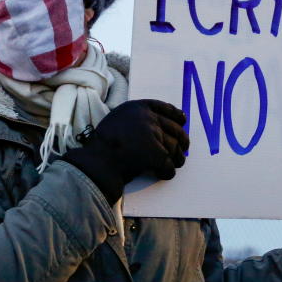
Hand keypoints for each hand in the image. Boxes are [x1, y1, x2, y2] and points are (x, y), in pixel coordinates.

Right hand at [61, 99, 188, 202]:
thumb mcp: (117, 120)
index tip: (182, 121)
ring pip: (175, 148)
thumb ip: (135, 120)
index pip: (164, 108)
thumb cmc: (103, 145)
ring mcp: (154, 135)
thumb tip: (155, 126)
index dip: (176, 115)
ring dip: (176, 158)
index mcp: (137, 108)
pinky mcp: (157, 155)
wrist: (98, 162)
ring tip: (174, 164)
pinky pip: (169, 165)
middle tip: (183, 150)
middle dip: (182, 141)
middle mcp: (148, 118)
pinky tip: (164, 174)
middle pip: (175, 129)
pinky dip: (168, 172)